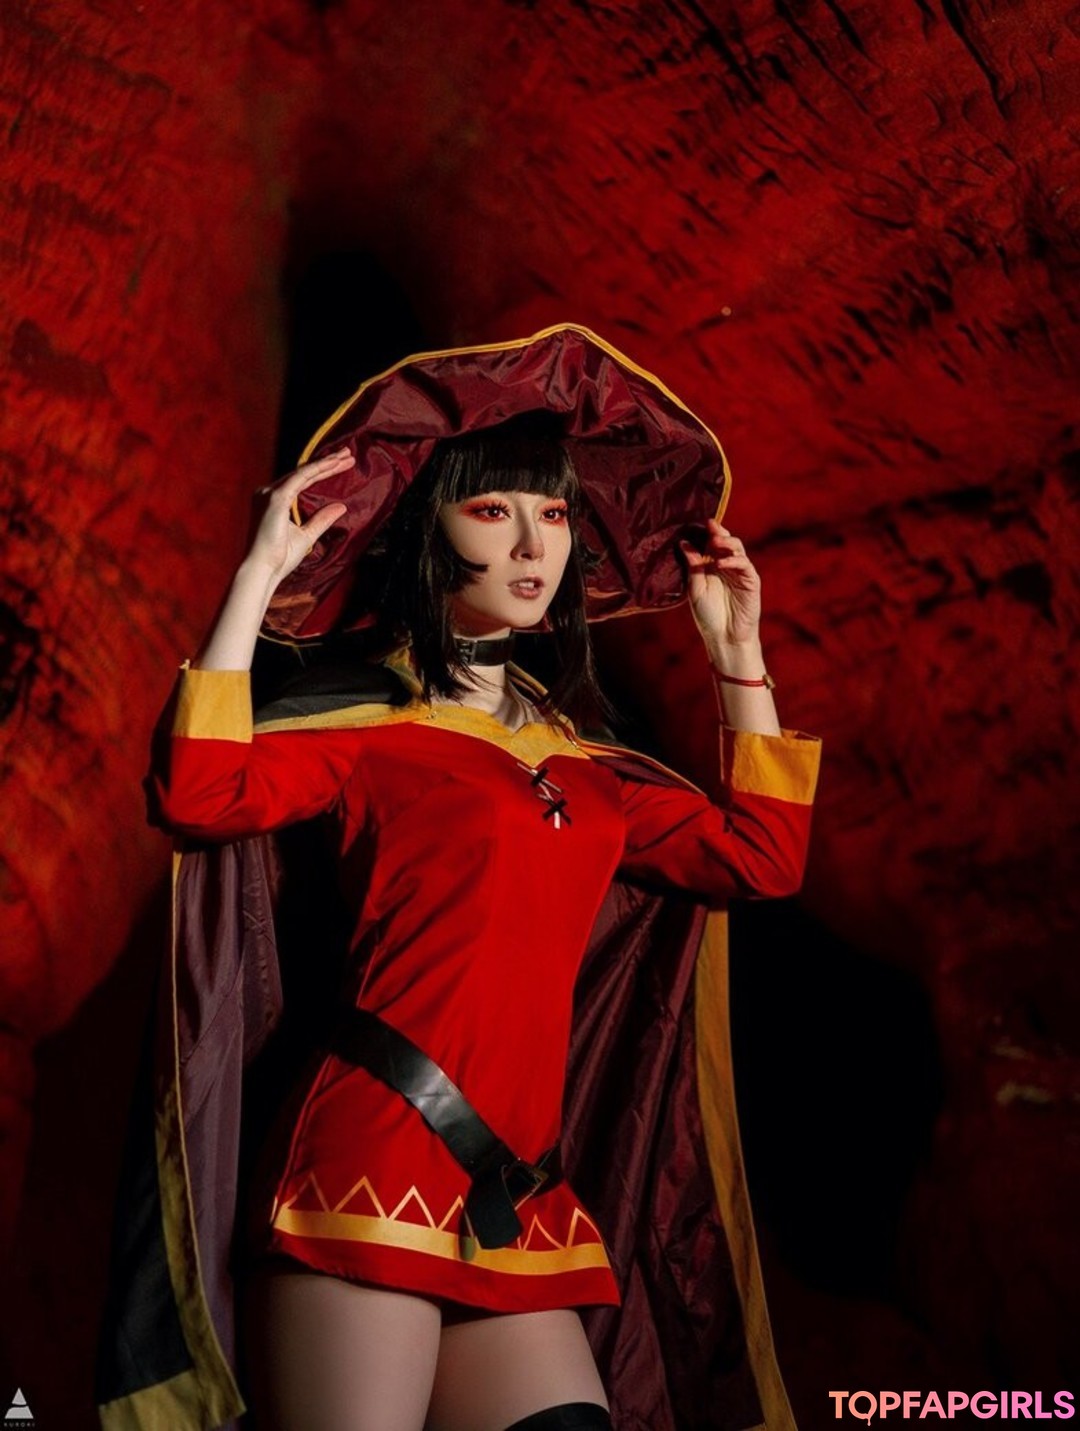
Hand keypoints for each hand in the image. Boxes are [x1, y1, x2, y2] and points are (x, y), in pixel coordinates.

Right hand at [244, 448, 351, 584]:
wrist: (263, 570)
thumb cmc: (280, 558)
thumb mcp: (306, 535)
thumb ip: (322, 520)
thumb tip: (341, 507)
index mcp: (273, 501)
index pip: (301, 481)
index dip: (322, 472)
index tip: (343, 465)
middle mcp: (268, 492)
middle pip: (303, 473)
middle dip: (327, 463)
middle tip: (348, 454)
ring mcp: (270, 493)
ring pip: (304, 472)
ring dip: (326, 463)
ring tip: (346, 456)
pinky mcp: (276, 497)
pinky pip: (301, 477)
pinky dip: (318, 469)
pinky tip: (333, 464)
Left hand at [679, 517, 761, 652]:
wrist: (724, 637)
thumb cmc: (708, 615)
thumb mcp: (695, 588)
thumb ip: (692, 566)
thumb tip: (683, 543)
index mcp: (712, 566)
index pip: (711, 544)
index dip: (708, 533)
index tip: (700, 523)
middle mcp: (727, 566)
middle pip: (726, 542)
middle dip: (719, 532)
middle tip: (710, 526)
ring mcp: (740, 572)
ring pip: (738, 549)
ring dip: (727, 542)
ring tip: (714, 542)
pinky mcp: (750, 581)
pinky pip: (744, 565)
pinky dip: (733, 561)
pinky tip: (720, 564)